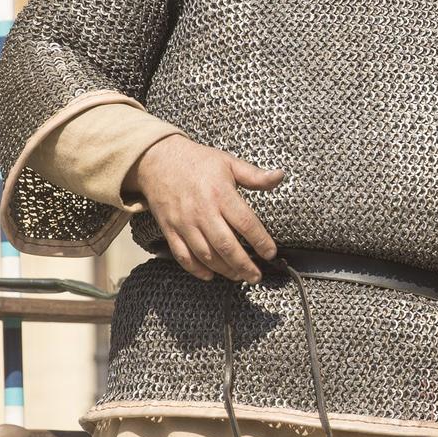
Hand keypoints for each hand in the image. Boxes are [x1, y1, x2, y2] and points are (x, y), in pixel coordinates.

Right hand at [125, 135, 283, 282]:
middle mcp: (202, 211)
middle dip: (244, 265)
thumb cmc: (197, 162)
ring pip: (206, 255)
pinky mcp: (170, 230)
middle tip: (256, 276)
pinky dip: (196, 270)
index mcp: (220, 194)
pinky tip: (210, 275)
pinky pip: (183, 256)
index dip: (261, 241)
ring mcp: (184, 223)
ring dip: (224, 270)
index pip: (246, 223)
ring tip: (238, 276)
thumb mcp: (228, 163)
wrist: (158, 160)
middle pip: (226, 246)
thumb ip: (255, 175)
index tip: (271, 253)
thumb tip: (279, 176)